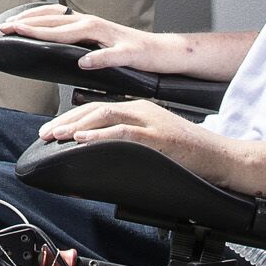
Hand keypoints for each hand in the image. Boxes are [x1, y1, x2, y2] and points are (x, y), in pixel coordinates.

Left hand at [1, 6, 190, 75]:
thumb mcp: (97, 46)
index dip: (29, 20)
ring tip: (30, 34)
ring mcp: (113, 37)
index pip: (53, 19)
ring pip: (79, 32)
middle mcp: (96, 26)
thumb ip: (76, 44)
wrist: (164, 53)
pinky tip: (83, 62)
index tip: (5, 25)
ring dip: (52, 33)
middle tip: (6, 27)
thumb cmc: (128, 52)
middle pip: (59, 22)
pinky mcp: (130, 52)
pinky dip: (97, 58)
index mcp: (87, 26)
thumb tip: (50, 47)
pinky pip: (112, 55)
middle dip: (31, 23)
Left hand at [38, 99, 238, 186]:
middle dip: (65, 122)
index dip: (70, 118)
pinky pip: (123, 133)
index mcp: (139, 109)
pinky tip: (82, 141)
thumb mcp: (153, 141)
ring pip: (104, 116)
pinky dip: (99, 135)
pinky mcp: (157, 137)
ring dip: (76, 127)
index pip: (97, 108)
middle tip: (44, 134)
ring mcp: (150, 122)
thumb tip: (98, 153)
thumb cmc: (187, 154)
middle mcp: (141, 110)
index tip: (51, 130)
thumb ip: (127, 142)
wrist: (220, 157)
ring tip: (56, 136)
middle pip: (94, 109)